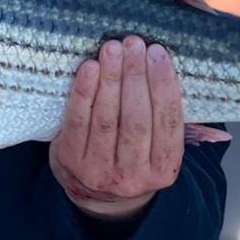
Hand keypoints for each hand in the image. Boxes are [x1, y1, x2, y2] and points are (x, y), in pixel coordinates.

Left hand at [50, 37, 184, 221]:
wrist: (95, 196)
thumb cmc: (131, 158)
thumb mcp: (156, 151)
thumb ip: (164, 119)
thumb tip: (166, 67)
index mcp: (164, 170)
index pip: (168, 123)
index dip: (163, 86)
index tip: (158, 53)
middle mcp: (134, 175)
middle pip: (137, 119)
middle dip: (136, 76)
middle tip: (134, 43)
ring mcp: (100, 170)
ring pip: (108, 118)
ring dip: (111, 78)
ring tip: (113, 48)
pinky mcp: (71, 160)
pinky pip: (78, 120)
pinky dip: (84, 92)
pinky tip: (89, 68)